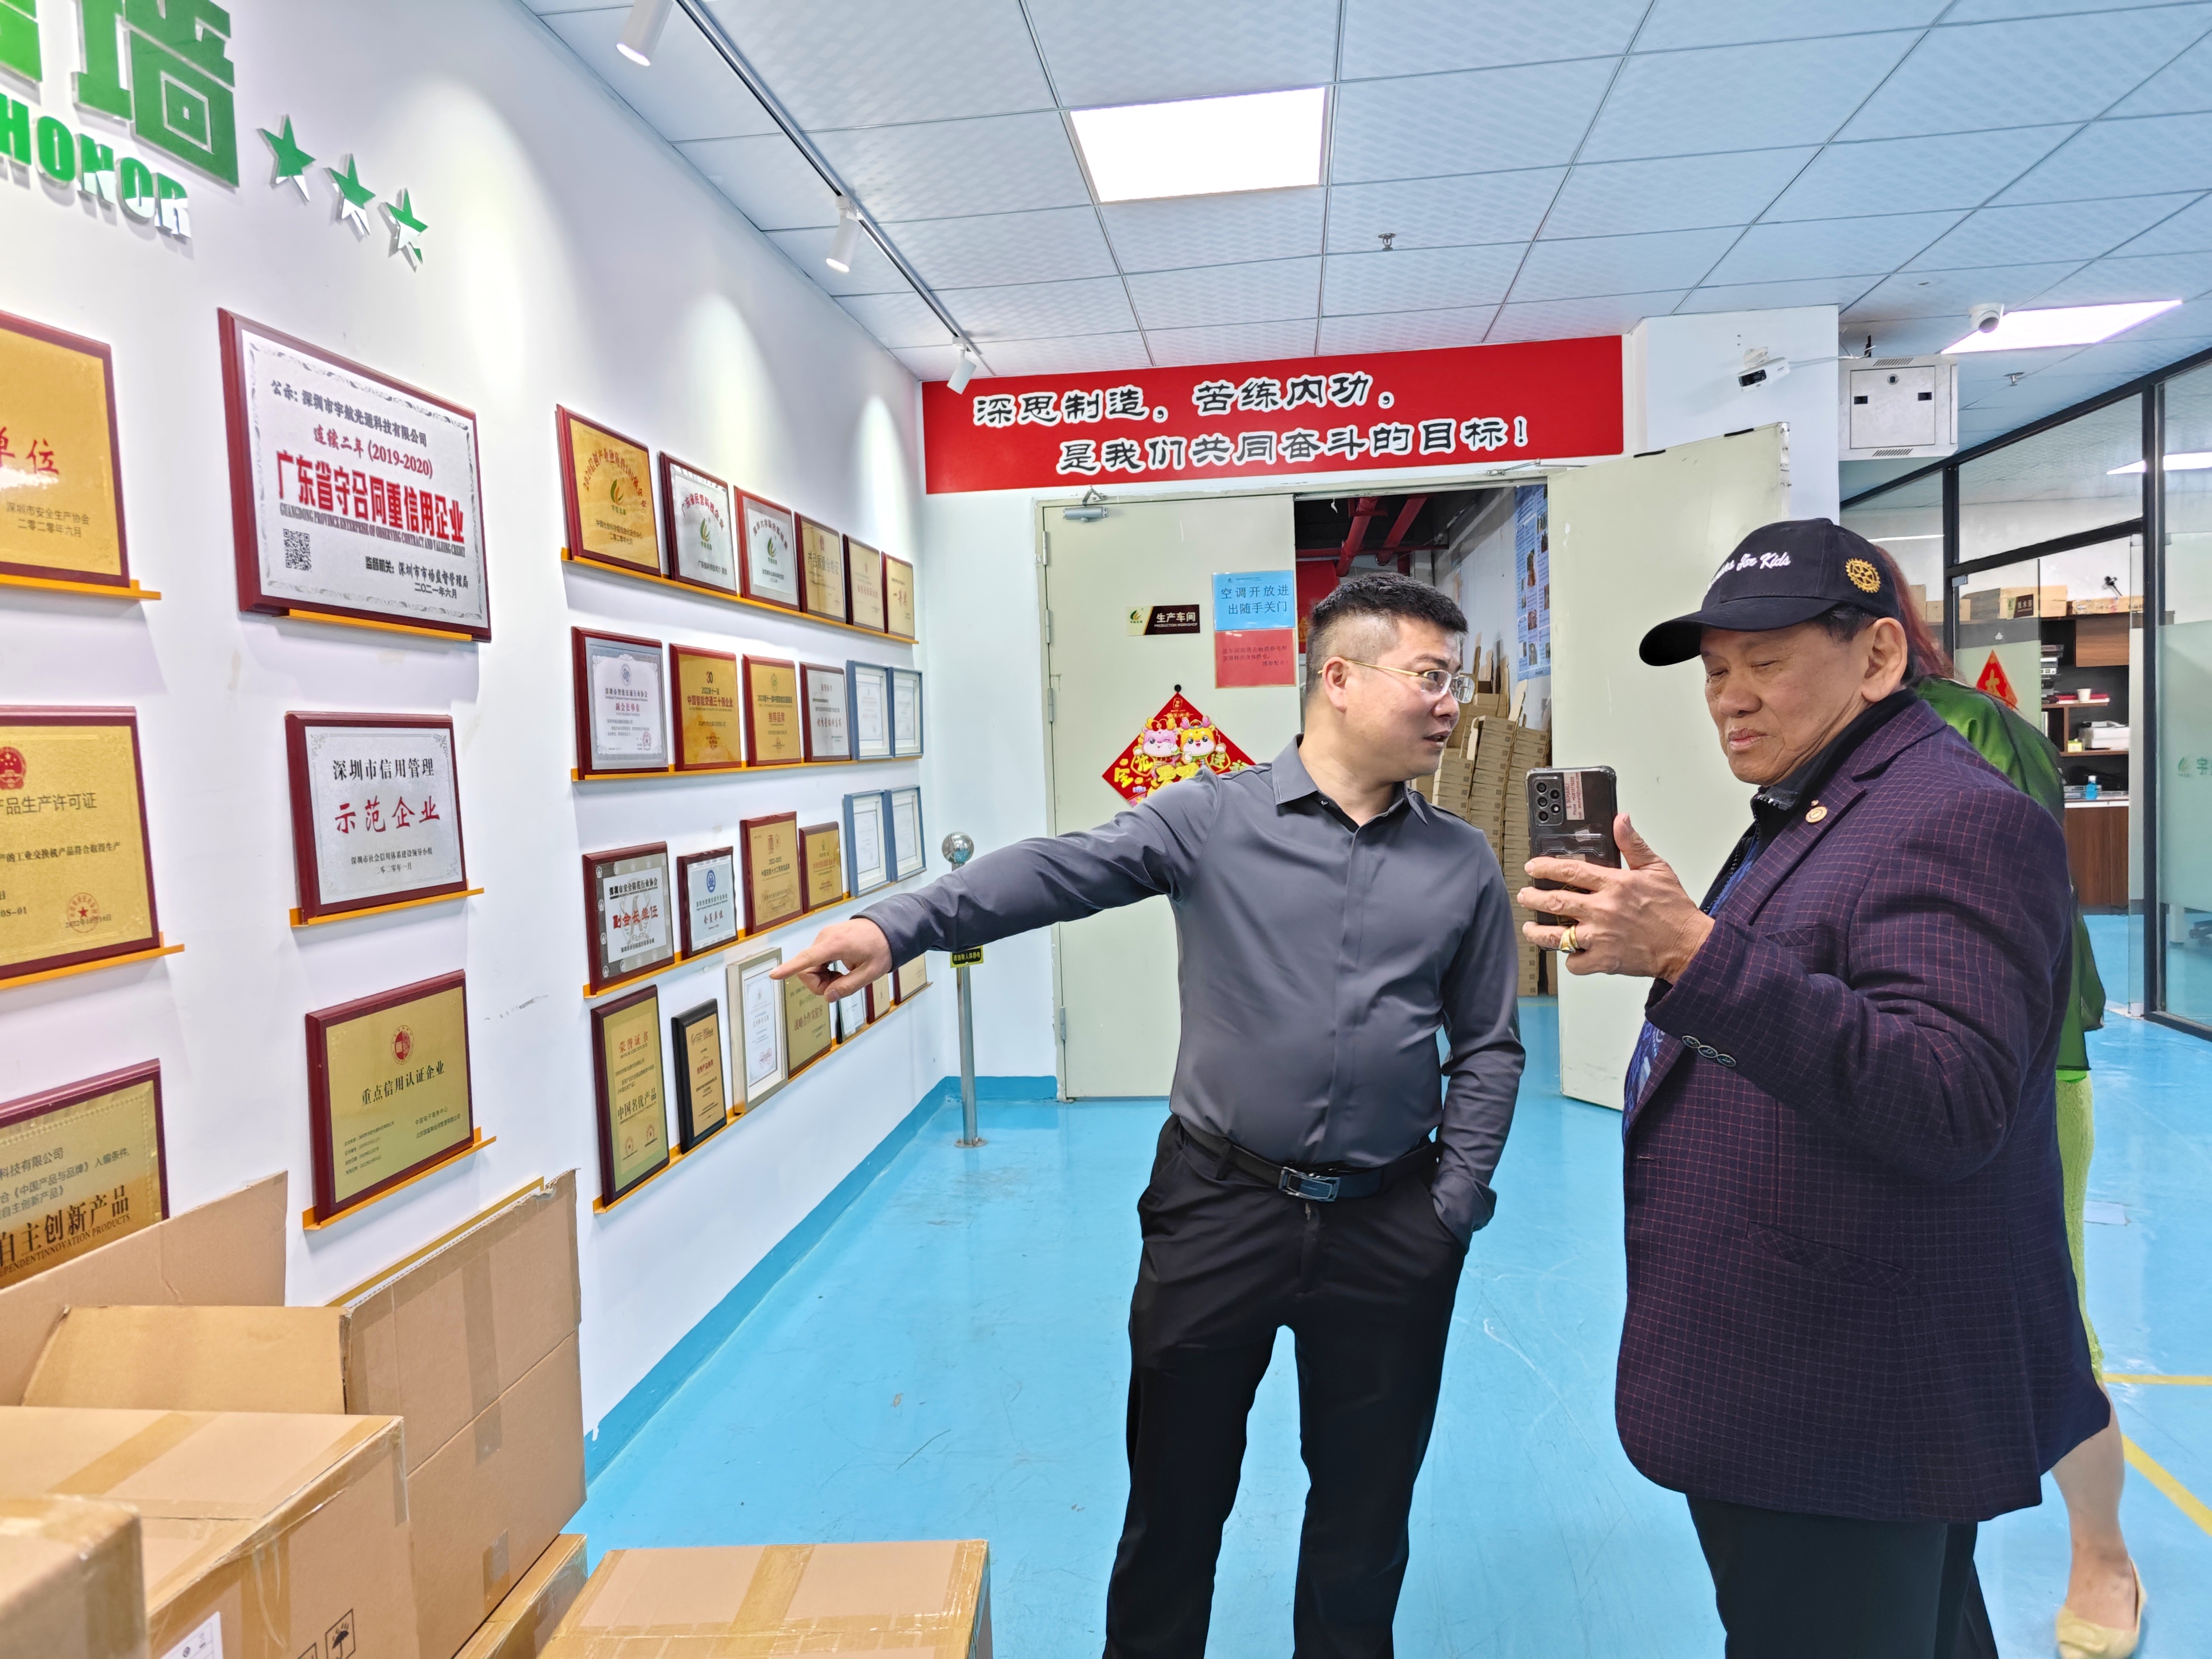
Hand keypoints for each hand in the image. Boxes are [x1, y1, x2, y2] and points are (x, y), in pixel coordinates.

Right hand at [771, 918, 891, 1000]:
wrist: (888, 928)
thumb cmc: (881, 949)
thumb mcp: (871, 973)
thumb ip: (848, 986)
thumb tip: (828, 997)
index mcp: (836, 945)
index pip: (808, 959)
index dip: (789, 968)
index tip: (773, 975)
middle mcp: (825, 938)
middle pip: (807, 969)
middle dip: (819, 984)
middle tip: (841, 985)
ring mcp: (824, 936)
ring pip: (810, 966)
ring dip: (823, 978)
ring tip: (844, 976)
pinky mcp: (825, 938)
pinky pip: (816, 959)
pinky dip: (824, 970)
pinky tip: (840, 970)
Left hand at [1515, 814, 1713, 981]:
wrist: (1687, 945)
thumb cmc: (1674, 909)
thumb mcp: (1656, 869)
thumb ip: (1633, 844)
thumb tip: (1620, 820)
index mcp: (1615, 885)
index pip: (1570, 871)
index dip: (1546, 868)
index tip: (1532, 867)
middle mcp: (1603, 910)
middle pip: (1555, 901)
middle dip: (1533, 897)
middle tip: (1525, 895)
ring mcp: (1601, 937)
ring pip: (1556, 935)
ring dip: (1537, 931)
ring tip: (1530, 927)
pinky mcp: (1604, 960)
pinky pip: (1574, 963)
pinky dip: (1568, 960)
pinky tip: (1567, 953)